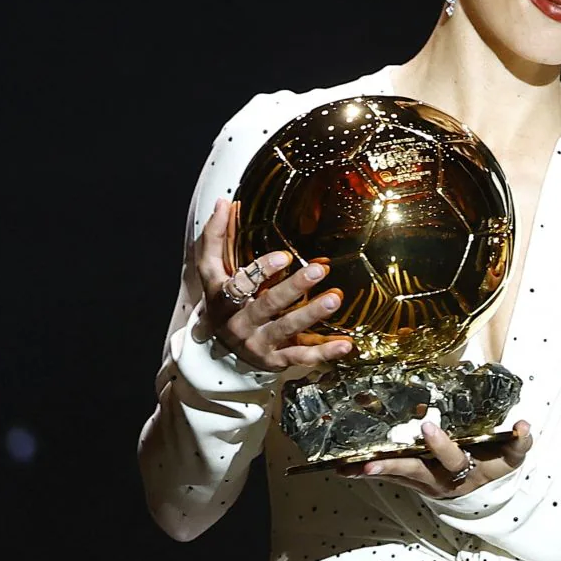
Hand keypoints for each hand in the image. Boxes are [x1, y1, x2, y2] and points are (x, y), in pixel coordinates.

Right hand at [194, 196, 353, 373]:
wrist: (218, 351)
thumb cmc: (224, 300)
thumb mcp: (215, 273)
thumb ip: (217, 239)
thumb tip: (223, 201)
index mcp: (221, 298)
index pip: (236, 283)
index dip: (259, 270)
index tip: (285, 256)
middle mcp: (237, 322)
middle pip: (265, 305)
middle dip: (293, 288)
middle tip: (320, 269)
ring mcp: (256, 343)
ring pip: (285, 329)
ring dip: (311, 313)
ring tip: (334, 298)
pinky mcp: (274, 359)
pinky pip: (300, 357)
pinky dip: (323, 353)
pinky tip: (345, 344)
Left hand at [340, 417, 533, 498]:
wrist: (487, 495)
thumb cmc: (498, 467)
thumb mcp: (513, 458)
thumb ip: (520, 443)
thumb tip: (524, 425)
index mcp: (464, 471)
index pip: (452, 458)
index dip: (441, 446)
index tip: (427, 427)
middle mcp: (440, 480)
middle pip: (414, 473)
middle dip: (393, 467)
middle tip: (370, 462)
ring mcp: (424, 483)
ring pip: (396, 477)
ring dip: (372, 472)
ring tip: (346, 468)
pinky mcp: (413, 482)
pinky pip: (389, 477)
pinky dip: (367, 473)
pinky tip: (344, 469)